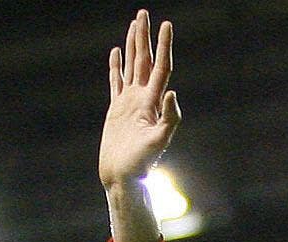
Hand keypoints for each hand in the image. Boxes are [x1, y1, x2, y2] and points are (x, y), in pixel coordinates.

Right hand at [99, 11, 180, 191]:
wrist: (124, 178)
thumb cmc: (142, 164)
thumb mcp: (158, 142)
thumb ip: (168, 119)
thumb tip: (172, 93)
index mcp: (152, 102)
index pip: (160, 67)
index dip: (163, 46)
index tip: (166, 25)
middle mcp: (142, 98)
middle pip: (144, 60)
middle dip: (145, 37)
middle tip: (145, 13)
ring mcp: (129, 103)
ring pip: (131, 66)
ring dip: (133, 45)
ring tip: (134, 25)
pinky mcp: (116, 110)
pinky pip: (115, 82)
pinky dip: (116, 66)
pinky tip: (116, 53)